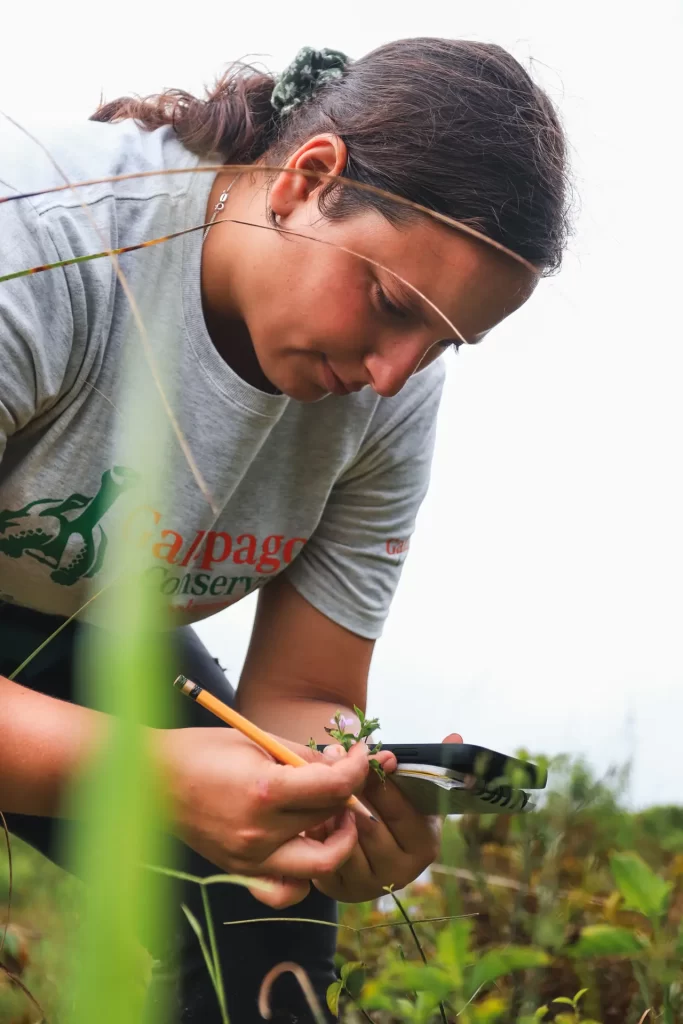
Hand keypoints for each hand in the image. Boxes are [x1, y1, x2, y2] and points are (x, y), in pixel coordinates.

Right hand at [152, 727, 369, 906]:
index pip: (335, 786)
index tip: (362, 755)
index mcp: (266, 790)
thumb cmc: (201, 750)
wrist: (149, 779)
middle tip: (346, 777)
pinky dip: (305, 875)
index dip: (358, 768)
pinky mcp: (240, 871)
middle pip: (331, 818)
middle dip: (349, 794)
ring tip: (331, 815)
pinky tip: (303, 845)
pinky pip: (288, 889)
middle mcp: (260, 831)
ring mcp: (250, 858)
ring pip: (320, 861)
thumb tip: (342, 762)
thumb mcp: (257, 739)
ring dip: (336, 837)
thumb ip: (303, 755)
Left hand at [311, 733, 462, 902]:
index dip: (384, 781)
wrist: (363, 850)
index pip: (403, 810)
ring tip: (322, 784)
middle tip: (336, 762)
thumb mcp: (410, 789)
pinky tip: (313, 810)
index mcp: (424, 843)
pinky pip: (324, 855)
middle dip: (351, 790)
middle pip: (370, 825)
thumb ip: (427, 764)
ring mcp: (371, 885)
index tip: (370, 757)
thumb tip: (455, 735)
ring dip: (330, 810)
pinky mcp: (341, 891)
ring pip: (344, 840)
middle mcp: (402, 870)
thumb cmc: (389, 811)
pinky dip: (317, 830)